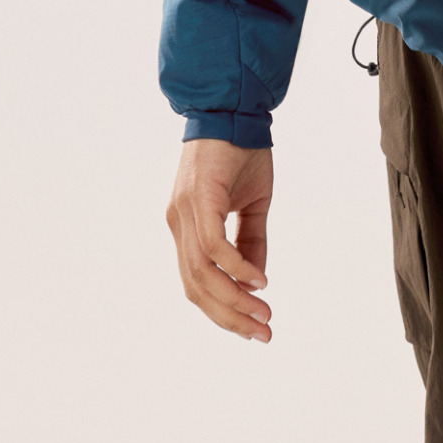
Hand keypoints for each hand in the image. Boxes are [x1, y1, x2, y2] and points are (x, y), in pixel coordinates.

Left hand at [166, 139, 273, 342]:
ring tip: (263, 316)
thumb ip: (251, 240)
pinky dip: (235, 268)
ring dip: (234, 300)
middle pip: (197, 288)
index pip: (198, 283)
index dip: (223, 310)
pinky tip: (260, 280)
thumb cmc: (241, 151)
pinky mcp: (198, 198)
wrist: (236, 108)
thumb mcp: (252, 202)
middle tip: (263, 333)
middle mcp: (178, 224)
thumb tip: (258, 280)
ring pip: (203, 274)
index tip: (253, 328)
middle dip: (230, 316)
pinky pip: (213, 246)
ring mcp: (184, 213)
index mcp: (187, 226)